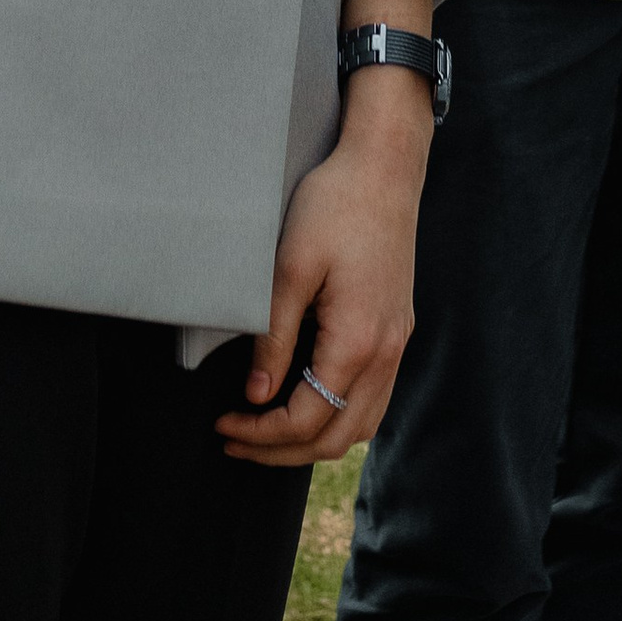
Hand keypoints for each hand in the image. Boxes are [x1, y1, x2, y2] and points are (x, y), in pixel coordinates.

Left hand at [213, 87, 429, 469]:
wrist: (384, 169)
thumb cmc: (333, 206)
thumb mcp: (290, 266)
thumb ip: (274, 336)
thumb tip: (257, 396)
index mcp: (357, 342)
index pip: (305, 419)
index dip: (261, 432)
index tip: (223, 424)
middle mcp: (386, 354)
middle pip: (335, 437)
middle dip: (282, 451)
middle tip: (236, 441)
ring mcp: (397, 344)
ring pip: (361, 426)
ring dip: (313, 440)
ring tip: (267, 433)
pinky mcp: (398, 330)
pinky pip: (374, 400)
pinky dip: (340, 417)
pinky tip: (308, 404)